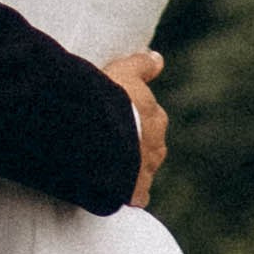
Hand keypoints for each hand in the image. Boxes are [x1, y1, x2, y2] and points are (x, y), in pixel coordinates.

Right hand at [104, 49, 165, 207]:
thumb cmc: (107, 100)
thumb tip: (157, 58)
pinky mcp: (135, 191)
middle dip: (137, 144)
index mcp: (155, 117)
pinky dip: (129, 194)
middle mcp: (156, 145)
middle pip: (150, 146)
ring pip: (144, 170)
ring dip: (132, 169)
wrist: (96, 137)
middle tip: (112, 141)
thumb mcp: (122, 72)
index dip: (136, 118)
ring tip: (109, 166)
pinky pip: (136, 195)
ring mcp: (147, 170)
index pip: (151, 118)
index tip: (123, 117)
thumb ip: (140, 65)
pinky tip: (116, 192)